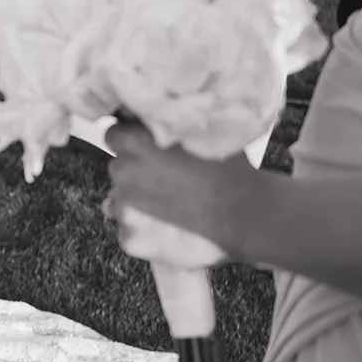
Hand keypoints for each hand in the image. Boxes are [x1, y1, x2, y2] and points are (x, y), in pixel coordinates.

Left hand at [103, 122, 260, 260]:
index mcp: (134, 142)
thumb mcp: (199, 134)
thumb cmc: (231, 171)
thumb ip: (168, 129)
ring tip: (175, 207)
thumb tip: (153, 121)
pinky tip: (173, 228)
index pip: (115, 135)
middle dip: (138, 173)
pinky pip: (130, 232)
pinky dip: (146, 232)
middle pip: (120, 169)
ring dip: (140, 204)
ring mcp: (124, 209)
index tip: (150, 151)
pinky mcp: (131, 240)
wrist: (247, 215)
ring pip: (123, 202)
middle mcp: (122, 173)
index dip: (133, 143)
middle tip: (169, 181)